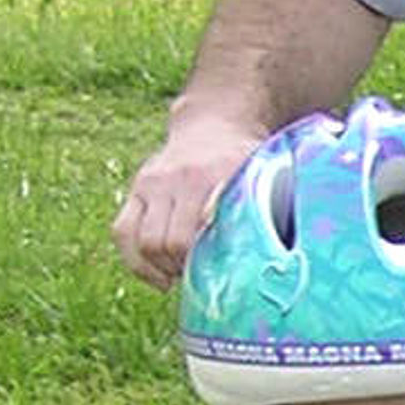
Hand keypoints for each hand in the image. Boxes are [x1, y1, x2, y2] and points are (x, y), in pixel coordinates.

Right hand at [115, 101, 265, 287]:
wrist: (214, 125)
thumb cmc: (246, 164)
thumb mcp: (263, 179)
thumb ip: (270, 210)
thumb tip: (283, 260)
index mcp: (215, 176)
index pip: (198, 230)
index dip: (204, 261)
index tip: (220, 277)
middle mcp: (178, 178)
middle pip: (167, 243)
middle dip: (182, 269)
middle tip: (202, 279)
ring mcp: (152, 182)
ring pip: (142, 241)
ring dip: (160, 269)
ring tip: (182, 276)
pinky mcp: (136, 188)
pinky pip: (121, 232)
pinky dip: (136, 261)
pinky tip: (159, 275)